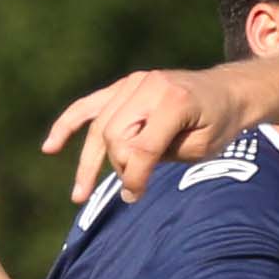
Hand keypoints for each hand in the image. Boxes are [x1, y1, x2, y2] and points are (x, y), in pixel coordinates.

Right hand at [45, 65, 256, 198]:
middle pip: (115, 136)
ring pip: (100, 127)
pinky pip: (89, 106)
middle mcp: (149, 86)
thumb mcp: (201, 147)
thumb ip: (161, 156)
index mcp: (174, 100)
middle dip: (121, 167)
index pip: (141, 146)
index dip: (135, 176)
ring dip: (89, 162)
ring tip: (79, 195)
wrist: (228, 91)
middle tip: (135, 187)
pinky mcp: (125, 85)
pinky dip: (68, 125)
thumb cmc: (219, 122)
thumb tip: (125, 174)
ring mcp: (134, 83)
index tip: (134, 196)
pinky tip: (50, 147)